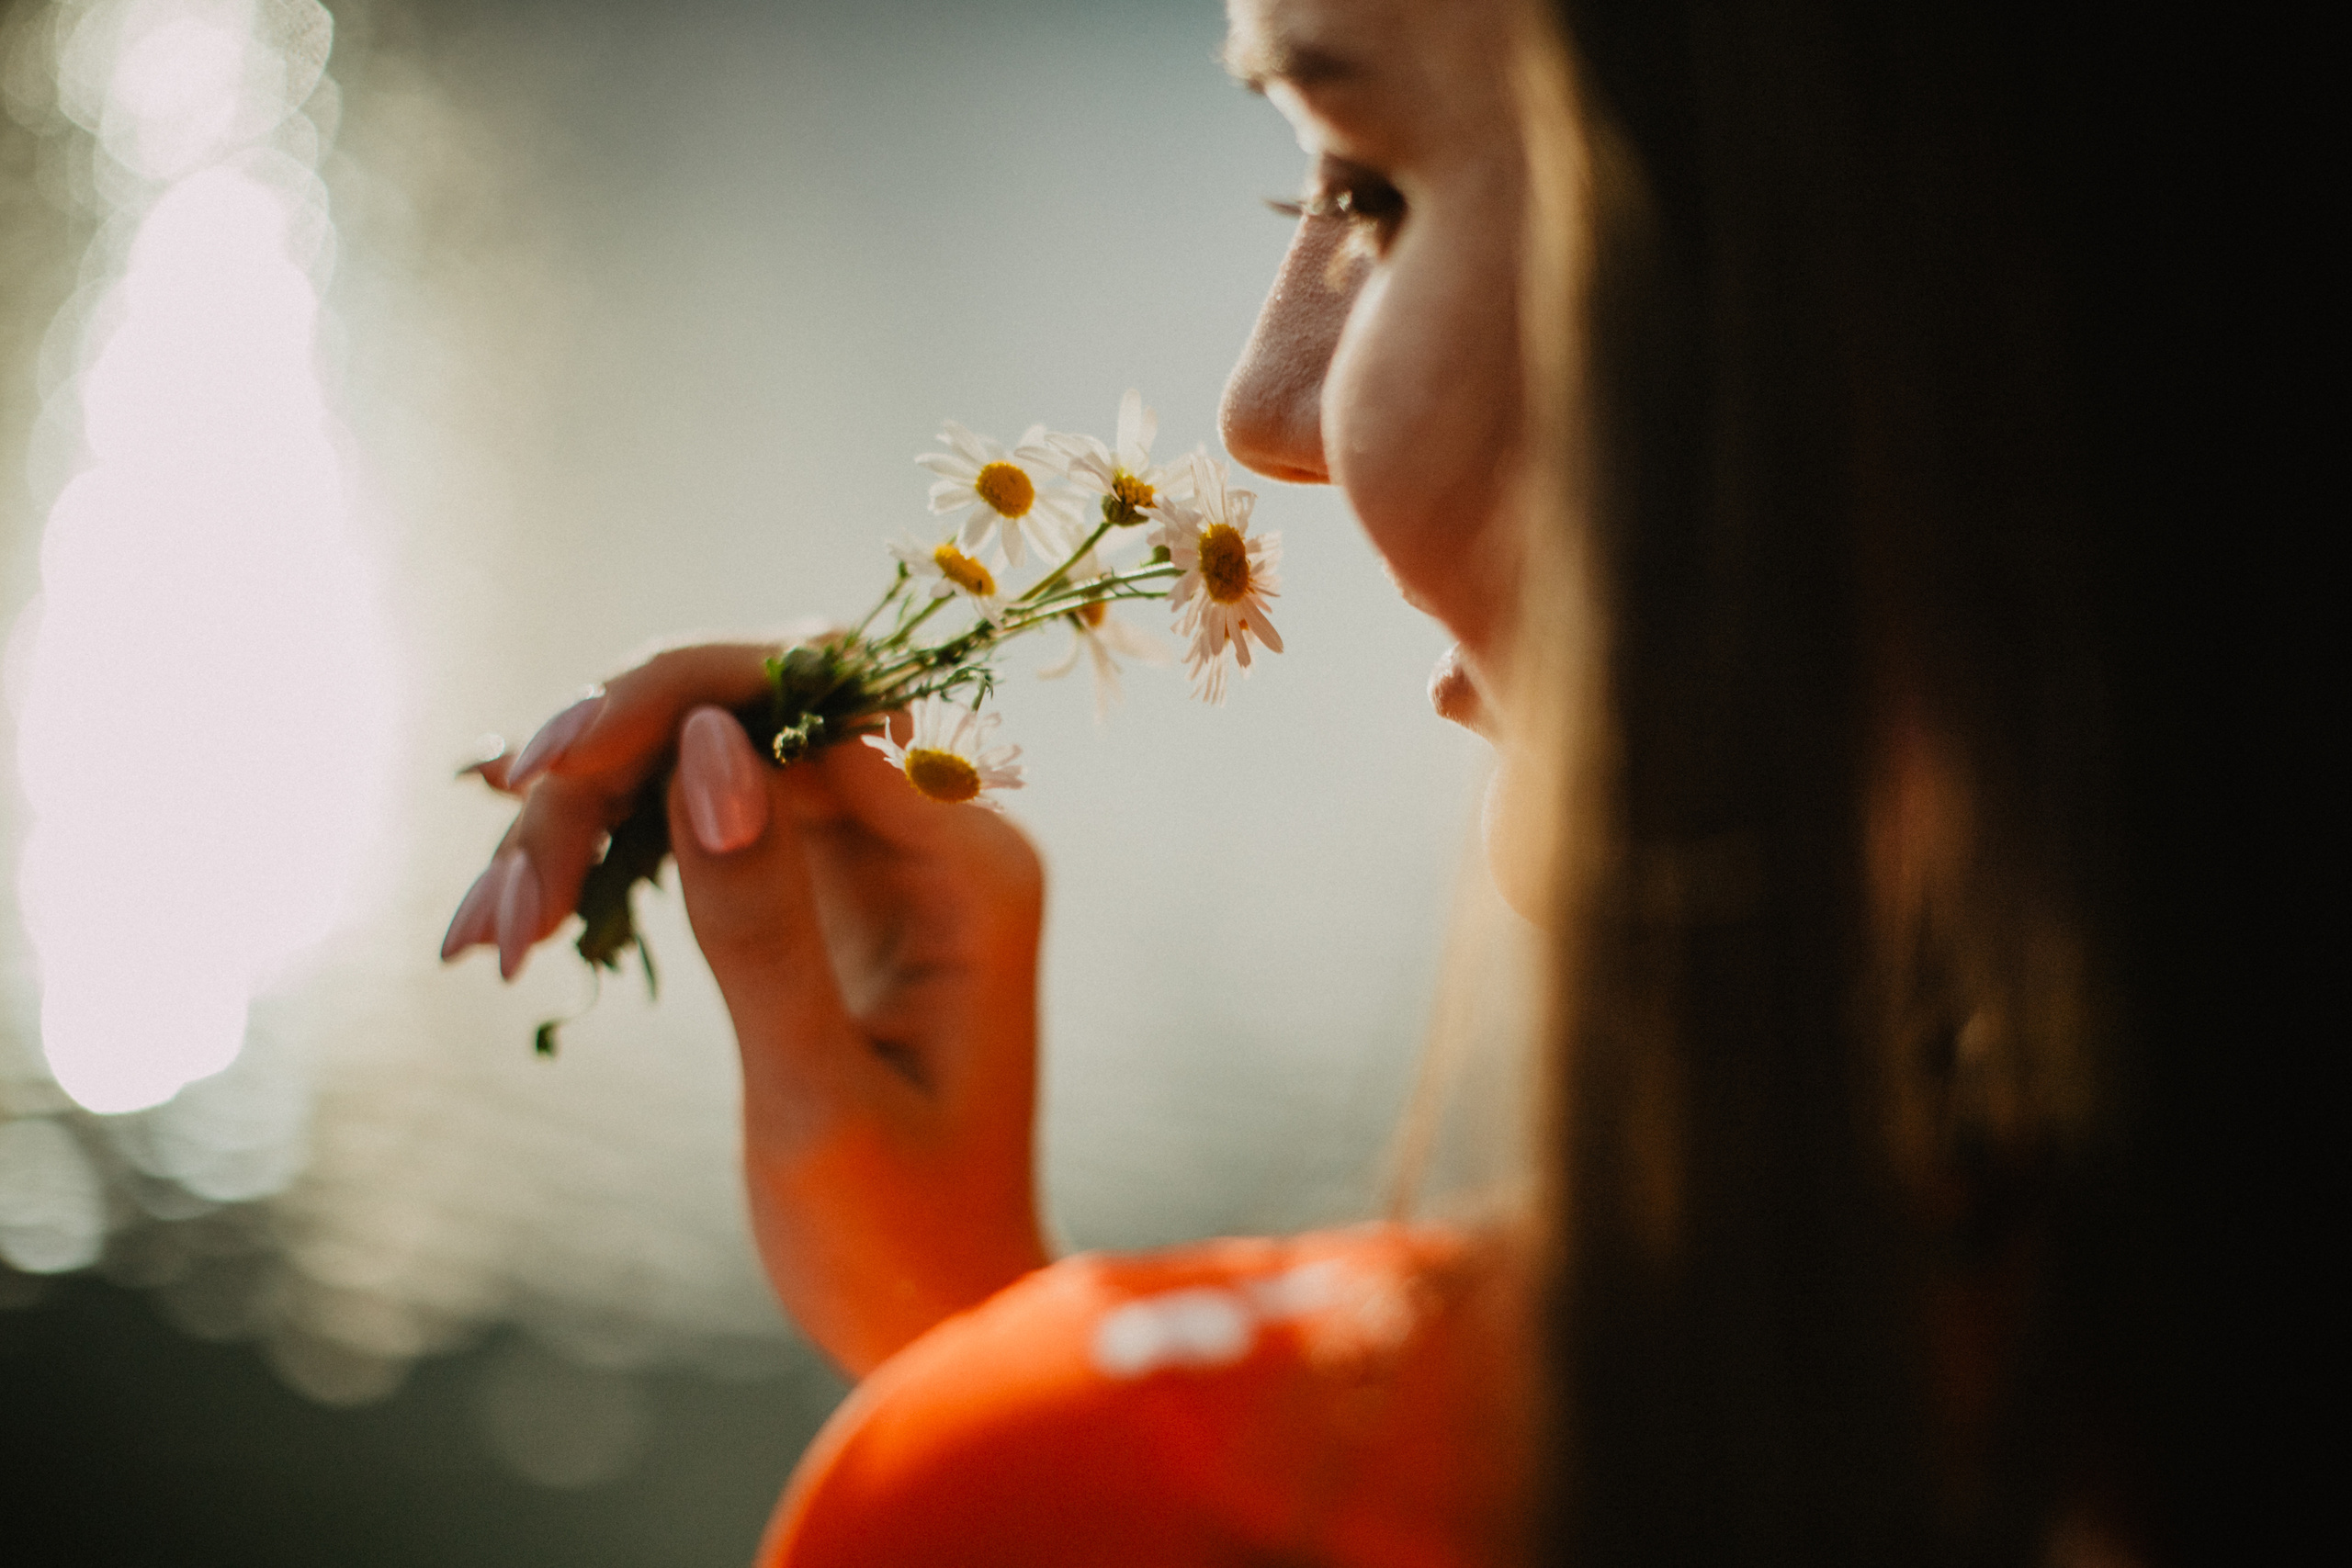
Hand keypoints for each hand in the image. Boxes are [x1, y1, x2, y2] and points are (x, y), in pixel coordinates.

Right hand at [445, 645, 1050, 1376]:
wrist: (930, 1316)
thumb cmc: (900, 1233)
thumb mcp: (817, 1091)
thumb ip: (762, 921)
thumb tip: (702, 742)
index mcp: (970, 862)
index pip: (812, 704)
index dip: (668, 707)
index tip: (543, 772)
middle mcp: (929, 831)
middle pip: (744, 717)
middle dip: (608, 767)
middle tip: (504, 874)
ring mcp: (868, 854)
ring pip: (698, 765)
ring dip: (581, 827)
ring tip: (489, 938)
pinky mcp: (812, 890)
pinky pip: (691, 828)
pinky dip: (599, 866)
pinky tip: (511, 922)